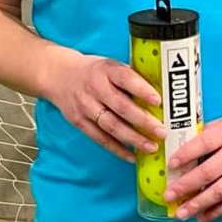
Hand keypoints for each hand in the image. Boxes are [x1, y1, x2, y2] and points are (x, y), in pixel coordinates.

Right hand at [45, 51, 165, 162]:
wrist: (59, 75)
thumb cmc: (94, 71)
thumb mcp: (110, 65)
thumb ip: (131, 77)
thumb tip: (162, 90)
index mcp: (106, 70)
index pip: (126, 79)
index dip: (142, 90)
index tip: (158, 101)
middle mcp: (95, 88)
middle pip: (121, 107)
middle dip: (143, 121)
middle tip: (161, 131)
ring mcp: (85, 106)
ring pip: (111, 126)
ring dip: (133, 139)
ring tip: (151, 147)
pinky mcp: (79, 122)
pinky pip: (100, 138)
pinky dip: (117, 149)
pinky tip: (132, 156)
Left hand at [162, 107, 221, 221]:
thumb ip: (207, 134)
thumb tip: (182, 150)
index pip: (204, 144)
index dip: (186, 155)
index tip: (170, 165)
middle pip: (208, 173)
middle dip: (186, 186)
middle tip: (168, 196)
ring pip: (220, 192)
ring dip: (198, 204)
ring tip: (181, 214)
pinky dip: (217, 212)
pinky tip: (202, 218)